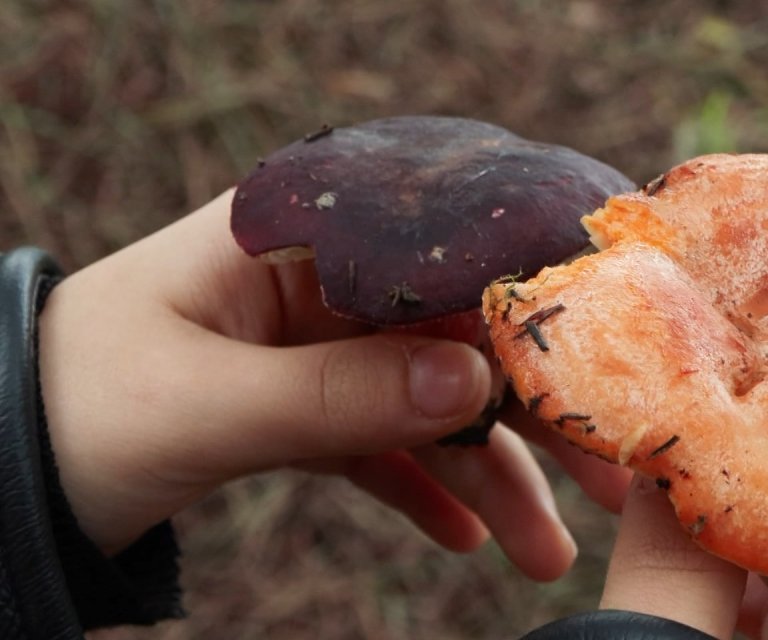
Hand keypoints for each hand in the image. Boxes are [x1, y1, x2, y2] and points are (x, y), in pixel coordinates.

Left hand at [36, 189, 630, 579]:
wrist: (5, 470)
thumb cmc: (77, 405)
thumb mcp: (206, 403)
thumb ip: (339, 393)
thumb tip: (473, 378)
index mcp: (293, 242)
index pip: (439, 259)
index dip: (524, 309)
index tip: (598, 368)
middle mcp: (320, 287)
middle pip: (456, 339)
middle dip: (529, 415)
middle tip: (607, 480)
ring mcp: (319, 350)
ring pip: (434, 403)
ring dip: (494, 475)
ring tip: (546, 555)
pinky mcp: (308, 408)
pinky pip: (390, 447)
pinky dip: (430, 491)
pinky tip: (470, 540)